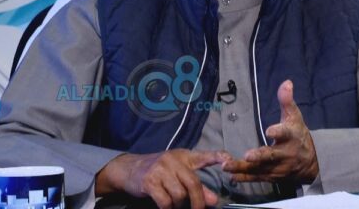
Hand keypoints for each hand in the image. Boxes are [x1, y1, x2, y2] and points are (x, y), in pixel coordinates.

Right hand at [95, 149, 230, 208]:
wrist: (129, 169)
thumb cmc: (158, 172)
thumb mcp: (178, 174)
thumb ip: (197, 186)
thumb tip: (214, 201)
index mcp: (183, 156)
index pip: (204, 155)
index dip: (218, 157)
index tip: (230, 160)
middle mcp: (172, 160)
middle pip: (193, 184)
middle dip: (199, 202)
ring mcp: (160, 170)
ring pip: (179, 195)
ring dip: (180, 206)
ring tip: (175, 205)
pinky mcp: (149, 182)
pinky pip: (165, 202)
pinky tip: (166, 208)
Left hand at [223, 80, 318, 183]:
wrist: (312, 163)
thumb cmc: (298, 135)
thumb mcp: (294, 117)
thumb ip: (287, 101)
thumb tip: (286, 82)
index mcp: (291, 137)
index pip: (285, 134)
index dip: (278, 132)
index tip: (270, 131)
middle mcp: (285, 154)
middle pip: (271, 156)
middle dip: (260, 156)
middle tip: (247, 155)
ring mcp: (277, 168)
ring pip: (260, 169)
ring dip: (243, 168)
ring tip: (227, 166)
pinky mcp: (271, 176)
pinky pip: (257, 178)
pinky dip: (244, 178)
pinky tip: (231, 176)